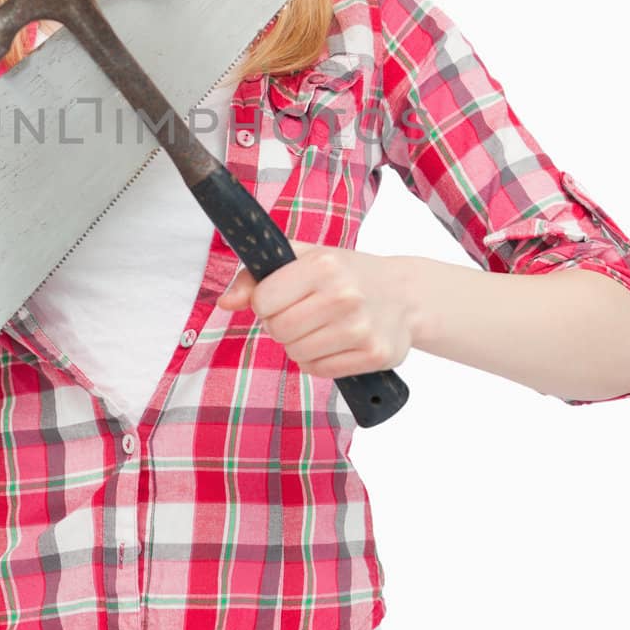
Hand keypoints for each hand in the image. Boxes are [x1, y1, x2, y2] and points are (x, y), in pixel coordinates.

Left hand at [218, 239, 415, 378]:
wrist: (405, 295)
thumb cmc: (346, 274)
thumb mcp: (304, 258)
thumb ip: (257, 275)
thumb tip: (224, 303)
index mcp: (324, 264)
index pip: (262, 301)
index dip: (265, 303)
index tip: (281, 298)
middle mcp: (344, 295)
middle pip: (278, 330)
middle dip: (280, 326)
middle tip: (301, 315)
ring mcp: (361, 328)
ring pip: (297, 354)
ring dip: (299, 345)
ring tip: (320, 328)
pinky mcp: (374, 354)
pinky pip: (320, 370)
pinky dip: (319, 361)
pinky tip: (335, 343)